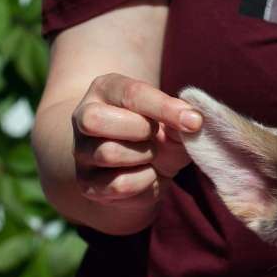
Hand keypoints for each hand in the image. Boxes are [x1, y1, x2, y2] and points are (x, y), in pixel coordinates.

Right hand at [71, 74, 202, 226]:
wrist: (143, 174)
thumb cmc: (159, 139)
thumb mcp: (173, 124)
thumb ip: (182, 119)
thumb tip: (194, 121)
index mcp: (107, 90)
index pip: (130, 93)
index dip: (164, 108)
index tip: (194, 121)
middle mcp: (84, 117)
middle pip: (96, 119)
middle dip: (139, 131)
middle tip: (155, 138)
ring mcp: (82, 152)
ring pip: (109, 153)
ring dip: (144, 158)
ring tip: (151, 158)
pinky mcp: (88, 185)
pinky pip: (118, 185)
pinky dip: (144, 184)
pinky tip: (147, 177)